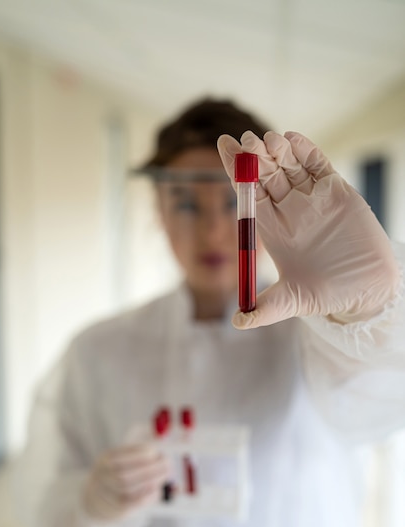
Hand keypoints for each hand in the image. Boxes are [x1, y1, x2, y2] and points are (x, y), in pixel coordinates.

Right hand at [83, 443, 170, 520]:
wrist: (99, 498)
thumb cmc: (119, 474)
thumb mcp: (124, 459)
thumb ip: (140, 456)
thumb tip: (161, 457)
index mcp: (106, 459)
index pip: (122, 456)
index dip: (142, 455)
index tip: (158, 454)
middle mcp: (102, 477)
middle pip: (124, 474)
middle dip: (149, 469)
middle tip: (167, 466)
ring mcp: (106, 494)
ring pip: (127, 489)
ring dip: (150, 482)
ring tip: (164, 477)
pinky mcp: (116, 509)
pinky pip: (131, 504)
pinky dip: (147, 497)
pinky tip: (157, 491)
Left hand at [217, 130, 399, 328]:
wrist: (365, 290)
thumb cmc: (325, 296)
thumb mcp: (290, 301)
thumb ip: (264, 310)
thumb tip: (237, 324)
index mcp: (272, 228)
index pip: (248, 193)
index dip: (236, 171)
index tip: (224, 146)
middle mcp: (288, 209)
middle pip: (265, 175)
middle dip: (254, 157)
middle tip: (245, 141)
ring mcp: (311, 198)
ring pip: (289, 165)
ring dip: (277, 150)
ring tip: (267, 140)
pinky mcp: (336, 191)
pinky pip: (318, 165)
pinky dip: (306, 151)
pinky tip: (293, 140)